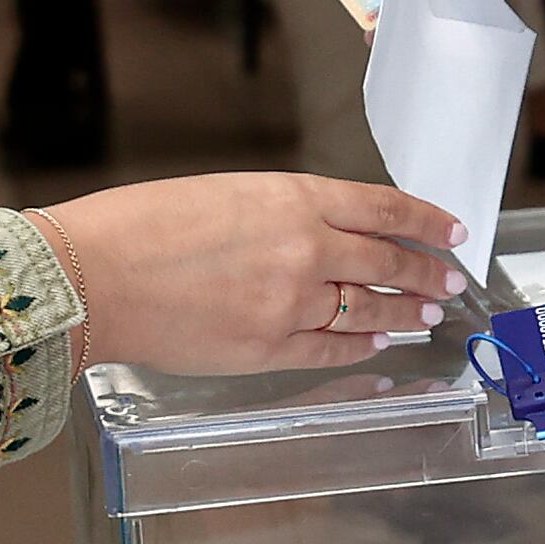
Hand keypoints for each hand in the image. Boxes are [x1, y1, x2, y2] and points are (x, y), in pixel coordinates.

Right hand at [31, 173, 468, 374]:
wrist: (92, 275)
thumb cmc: (141, 226)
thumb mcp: (225, 194)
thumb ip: (283, 212)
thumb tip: (323, 234)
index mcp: (293, 198)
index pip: (384, 208)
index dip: (426, 221)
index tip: (452, 232)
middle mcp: (305, 249)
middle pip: (388, 263)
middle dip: (427, 274)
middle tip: (451, 282)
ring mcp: (292, 303)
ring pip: (369, 311)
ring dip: (404, 314)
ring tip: (426, 316)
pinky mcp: (270, 348)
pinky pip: (333, 349)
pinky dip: (362, 347)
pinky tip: (378, 345)